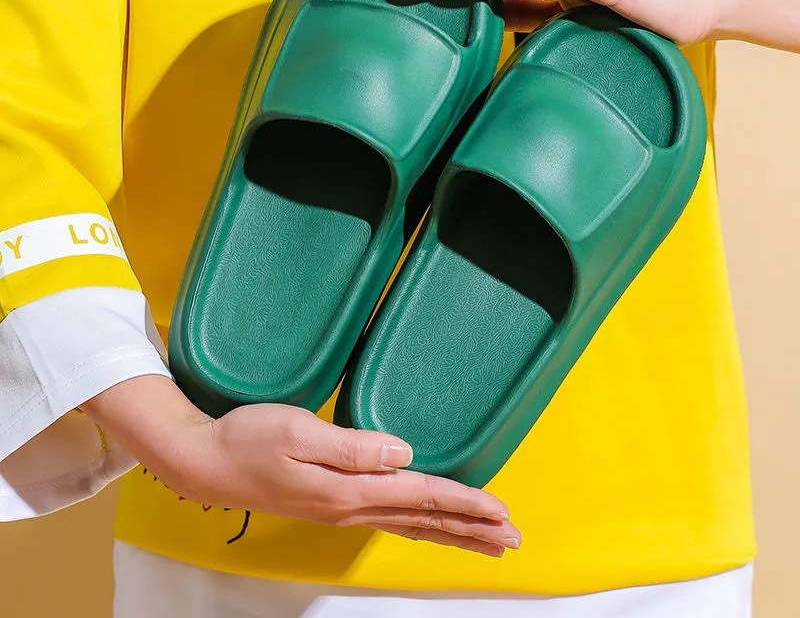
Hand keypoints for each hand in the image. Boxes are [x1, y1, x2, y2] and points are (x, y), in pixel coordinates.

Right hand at [84, 376, 519, 556]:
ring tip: (485, 540)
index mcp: (347, 490)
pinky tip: (428, 524)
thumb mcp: (296, 431)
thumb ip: (352, 447)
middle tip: (511, 538)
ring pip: (409, 525)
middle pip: (423, 520)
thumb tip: (403, 453)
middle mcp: (349, 507)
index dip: (464, 504)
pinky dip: (421, 524)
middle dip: (471, 529)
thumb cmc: (246, 439)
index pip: (420, 497)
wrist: (203, 462)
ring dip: (452, 532)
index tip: (501, 513)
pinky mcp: (330, 505)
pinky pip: (390, 520)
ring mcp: (339, 511)